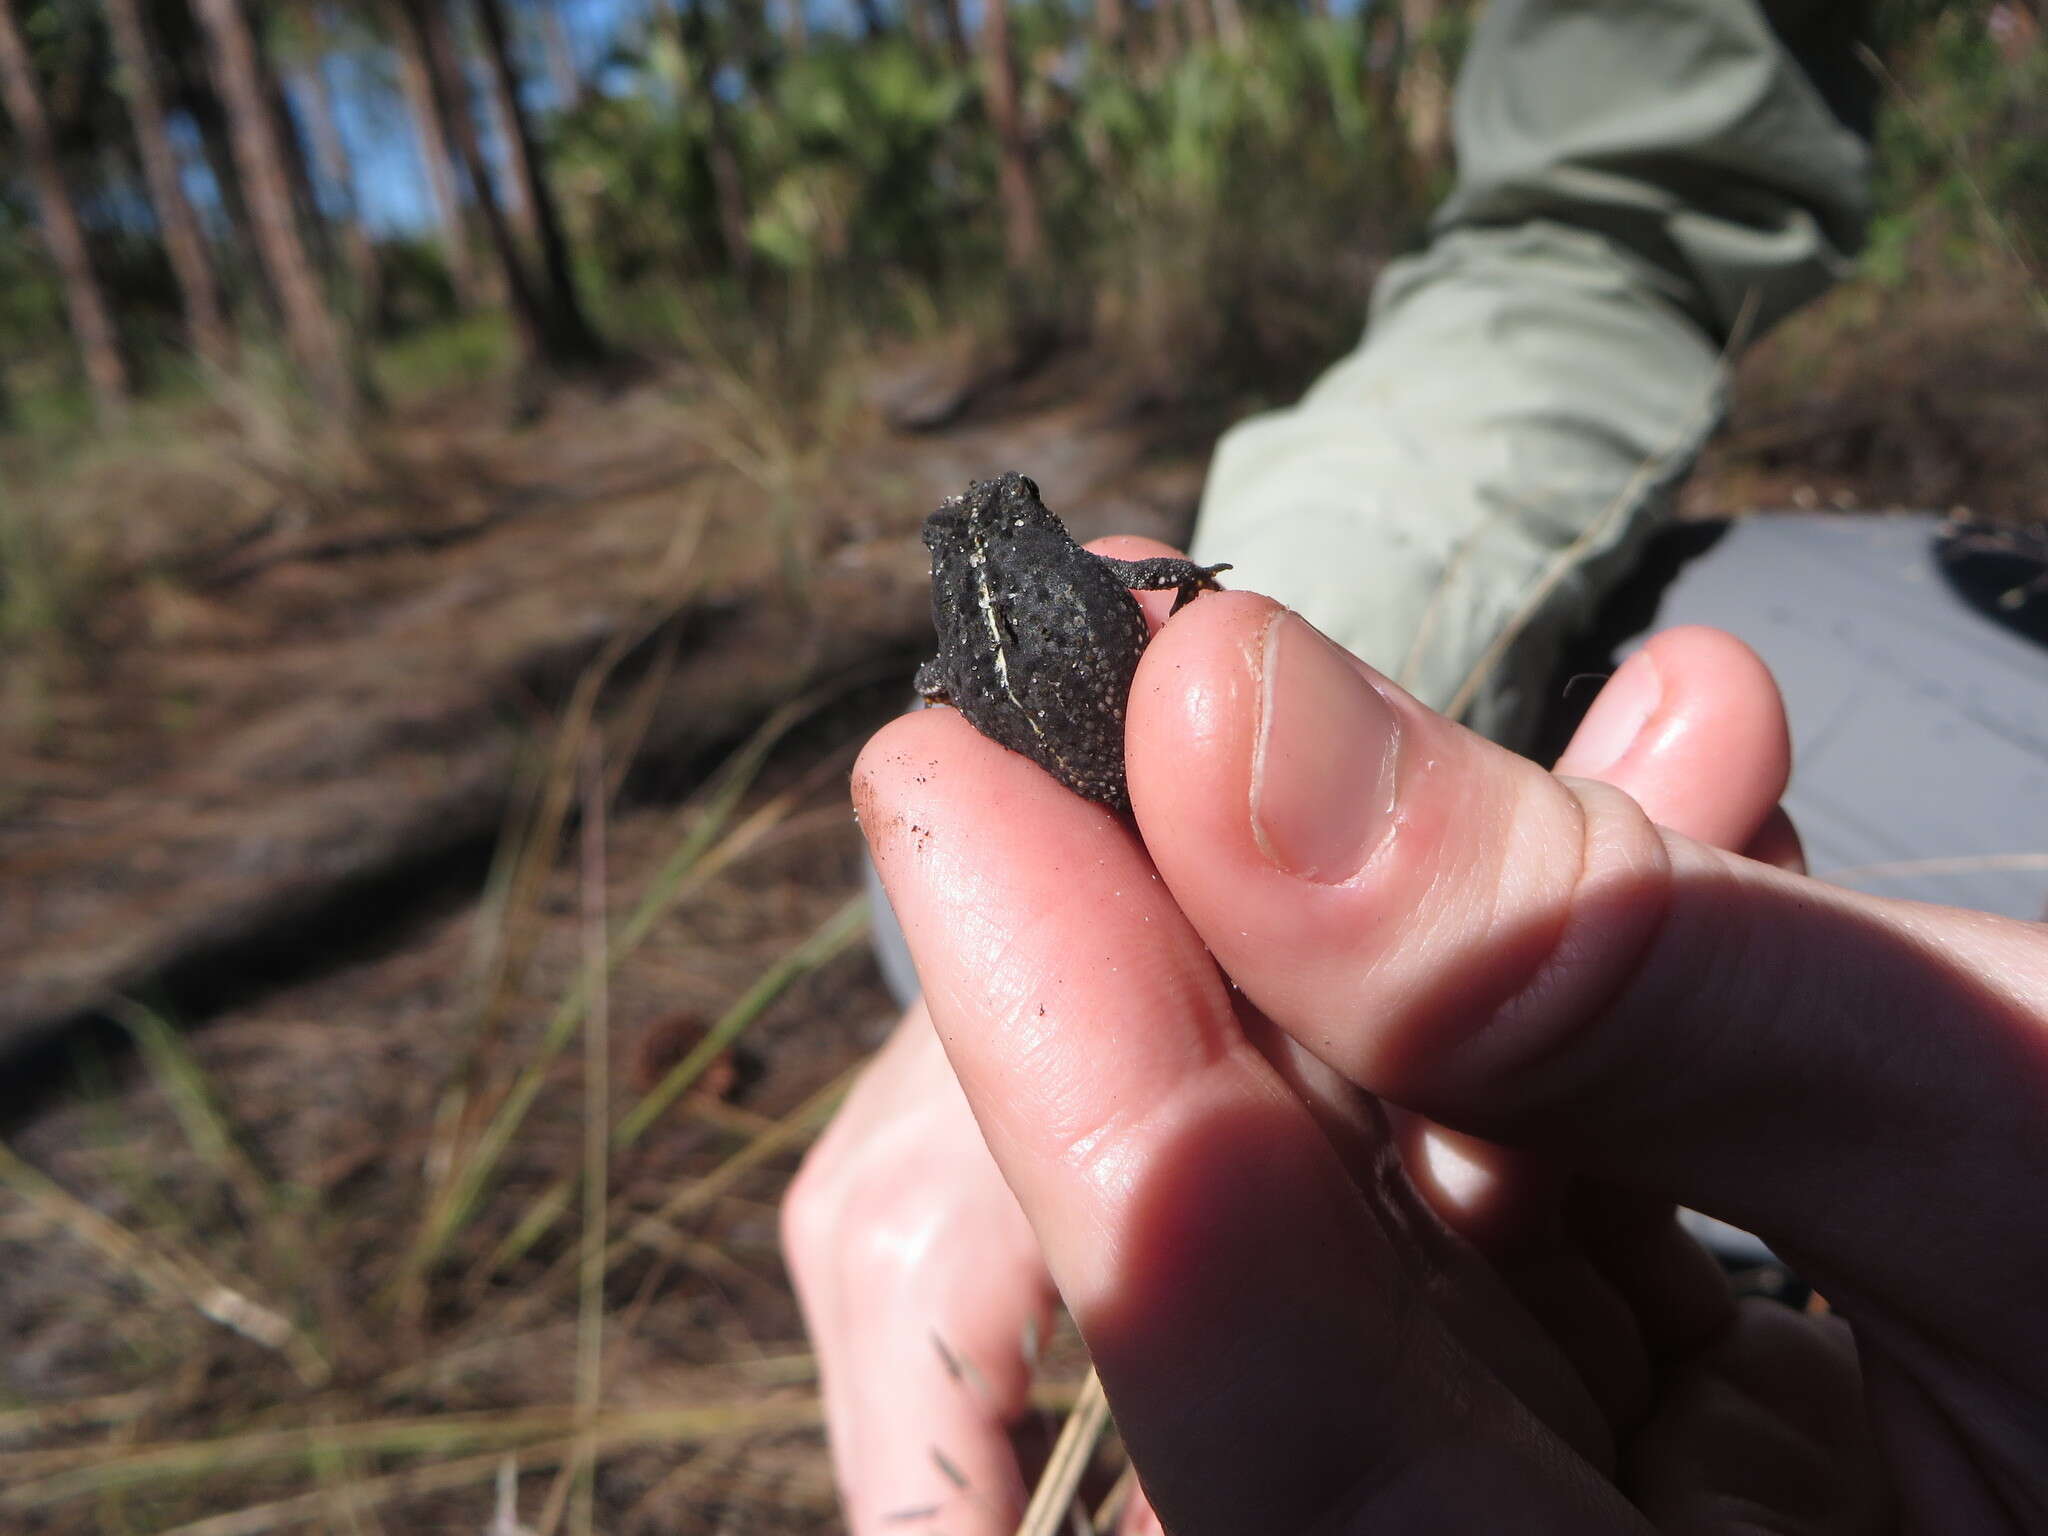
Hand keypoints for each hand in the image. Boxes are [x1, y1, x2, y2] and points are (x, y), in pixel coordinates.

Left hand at [843, 579, 2047, 1530]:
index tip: (949, 768)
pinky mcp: (1693, 1461)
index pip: (1268, 1391)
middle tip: (1089, 684)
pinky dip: (1539, 1013)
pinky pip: (1533, 1224)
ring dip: (1369, 951)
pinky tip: (1617, 801)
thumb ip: (1624, 965)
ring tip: (1312, 689)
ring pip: (1389, 1242)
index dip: (1086, 1060)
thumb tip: (1224, 720)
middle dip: (1180, 971)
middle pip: (1282, 1312)